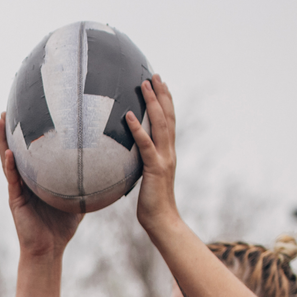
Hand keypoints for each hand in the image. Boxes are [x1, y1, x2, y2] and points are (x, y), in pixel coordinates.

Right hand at [0, 113, 80, 258]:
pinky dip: (10, 165)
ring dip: (2, 140)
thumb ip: (87, 183)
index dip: (27, 134)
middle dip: (9, 130)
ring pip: (7, 159)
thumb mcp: (77, 199)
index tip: (28, 112)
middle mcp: (24, 180)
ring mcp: (17, 189)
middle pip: (14, 150)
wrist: (49, 249)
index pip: (30, 152)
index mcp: (36, 178)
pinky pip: (13, 179)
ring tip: (0, 121)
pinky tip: (9, 152)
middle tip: (8, 108)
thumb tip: (110, 166)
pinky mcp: (15, 199)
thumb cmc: (62, 226)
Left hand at [124, 75, 179, 231]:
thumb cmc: (152, 204)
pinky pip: (145, 145)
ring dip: (152, 103)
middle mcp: (169, 152)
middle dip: (162, 95)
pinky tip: (127, 115)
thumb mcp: (146, 179)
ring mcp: (164, 159)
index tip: (160, 85)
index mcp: (167, 153)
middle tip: (155, 76)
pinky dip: (136, 129)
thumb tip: (129, 157)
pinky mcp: (155, 168)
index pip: (168, 122)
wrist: (162, 221)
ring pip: (160, 125)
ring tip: (144, 85)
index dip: (166, 102)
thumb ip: (142, 165)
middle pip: (167, 117)